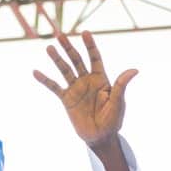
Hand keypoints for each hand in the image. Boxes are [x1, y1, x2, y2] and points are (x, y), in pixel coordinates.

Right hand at [33, 31, 136, 150]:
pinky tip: (36, 72)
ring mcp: (76, 89)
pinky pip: (54, 87)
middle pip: (77, 60)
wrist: (100, 137)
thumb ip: (121, 85)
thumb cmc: (113, 120)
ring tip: (49, 48)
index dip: (90, 46)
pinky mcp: (66, 99)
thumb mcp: (118, 102)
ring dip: (57, 59)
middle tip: (60, 35)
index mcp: (101, 79)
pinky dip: (45, 80)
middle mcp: (87, 80)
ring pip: (65, 70)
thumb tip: (134, 70)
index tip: (85, 33)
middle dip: (69, 48)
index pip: (95, 58)